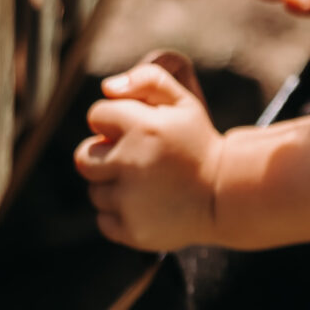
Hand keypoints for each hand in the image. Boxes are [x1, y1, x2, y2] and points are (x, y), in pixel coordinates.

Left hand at [73, 50, 222, 251]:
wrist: (226, 196)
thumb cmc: (200, 145)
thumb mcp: (184, 103)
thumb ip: (149, 79)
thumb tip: (107, 87)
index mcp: (142, 127)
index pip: (96, 116)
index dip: (115, 123)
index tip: (138, 132)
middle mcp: (131, 163)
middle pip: (83, 157)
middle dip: (104, 156)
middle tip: (135, 161)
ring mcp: (130, 201)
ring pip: (95, 191)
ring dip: (114, 187)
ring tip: (147, 186)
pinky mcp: (132, 230)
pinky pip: (104, 220)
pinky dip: (121, 216)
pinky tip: (148, 207)